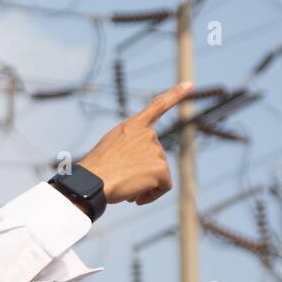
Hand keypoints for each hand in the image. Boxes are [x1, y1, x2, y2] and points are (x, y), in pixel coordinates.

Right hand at [77, 81, 193, 206]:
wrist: (92, 183)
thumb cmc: (95, 171)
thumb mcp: (111, 149)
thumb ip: (131, 148)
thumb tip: (148, 168)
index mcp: (132, 126)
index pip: (157, 106)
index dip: (175, 94)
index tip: (190, 84)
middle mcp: (148, 134)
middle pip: (156, 157)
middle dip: (143, 171)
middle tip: (122, 178)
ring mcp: (155, 150)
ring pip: (159, 174)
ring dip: (145, 184)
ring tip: (125, 186)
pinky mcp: (161, 168)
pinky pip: (164, 186)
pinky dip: (153, 195)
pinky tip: (136, 197)